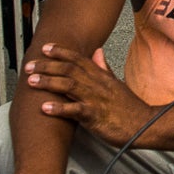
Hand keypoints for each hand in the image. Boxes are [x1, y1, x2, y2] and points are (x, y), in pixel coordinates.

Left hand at [23, 44, 153, 146]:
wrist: (143, 125)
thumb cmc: (129, 107)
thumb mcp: (116, 83)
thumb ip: (104, 67)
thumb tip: (97, 52)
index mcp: (101, 76)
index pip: (78, 59)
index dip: (60, 52)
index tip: (45, 48)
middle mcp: (97, 84)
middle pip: (69, 69)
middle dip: (47, 66)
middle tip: (30, 65)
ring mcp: (95, 100)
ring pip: (69, 85)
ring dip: (49, 82)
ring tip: (32, 81)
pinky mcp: (94, 117)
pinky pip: (74, 110)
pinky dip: (59, 108)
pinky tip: (45, 107)